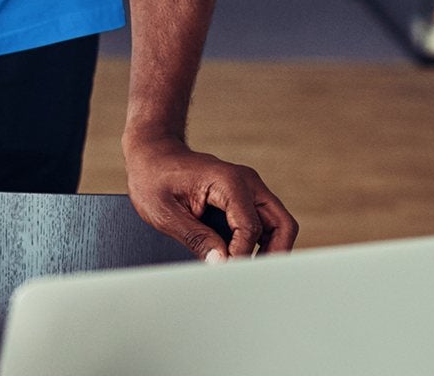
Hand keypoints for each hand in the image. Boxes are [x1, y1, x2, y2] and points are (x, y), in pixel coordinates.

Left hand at [124, 133, 296, 260]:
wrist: (152, 153)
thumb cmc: (154, 177)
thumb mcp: (165, 212)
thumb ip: (195, 238)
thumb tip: (222, 264)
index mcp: (227, 181)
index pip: (250, 227)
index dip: (241, 255)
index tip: (226, 273)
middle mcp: (246, 181)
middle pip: (281, 224)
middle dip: (274, 255)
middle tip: (253, 279)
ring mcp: (248, 187)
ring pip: (279, 224)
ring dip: (270, 250)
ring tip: (247, 271)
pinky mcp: (244, 196)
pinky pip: (265, 222)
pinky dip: (261, 243)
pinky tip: (240, 258)